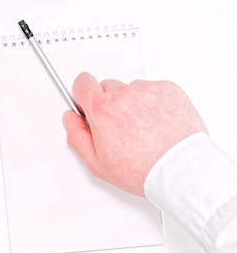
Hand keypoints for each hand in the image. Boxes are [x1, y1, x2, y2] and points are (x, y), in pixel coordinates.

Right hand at [63, 72, 206, 195]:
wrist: (182, 169)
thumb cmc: (144, 169)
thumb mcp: (98, 164)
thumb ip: (77, 137)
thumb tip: (70, 120)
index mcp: (102, 109)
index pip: (81, 82)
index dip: (83, 95)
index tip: (89, 105)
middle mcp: (123, 94)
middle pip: (107, 87)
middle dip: (109, 103)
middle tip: (119, 126)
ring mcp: (147, 90)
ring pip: (130, 89)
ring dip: (132, 103)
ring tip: (143, 128)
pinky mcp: (168, 90)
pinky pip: (153, 90)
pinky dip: (153, 102)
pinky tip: (156, 123)